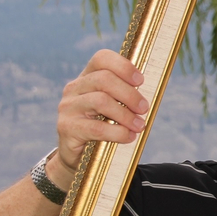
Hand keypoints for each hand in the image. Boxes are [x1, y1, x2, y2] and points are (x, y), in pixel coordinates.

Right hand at [48, 50, 147, 185]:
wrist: (79, 157)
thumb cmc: (103, 127)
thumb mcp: (114, 109)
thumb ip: (126, 98)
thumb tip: (149, 97)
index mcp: (87, 78)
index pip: (101, 58)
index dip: (123, 66)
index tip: (140, 81)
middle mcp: (74, 88)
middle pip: (104, 79)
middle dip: (130, 94)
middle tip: (144, 108)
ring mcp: (68, 107)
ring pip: (101, 101)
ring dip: (126, 114)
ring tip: (139, 125)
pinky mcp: (67, 128)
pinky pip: (96, 128)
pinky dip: (118, 132)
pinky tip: (129, 137)